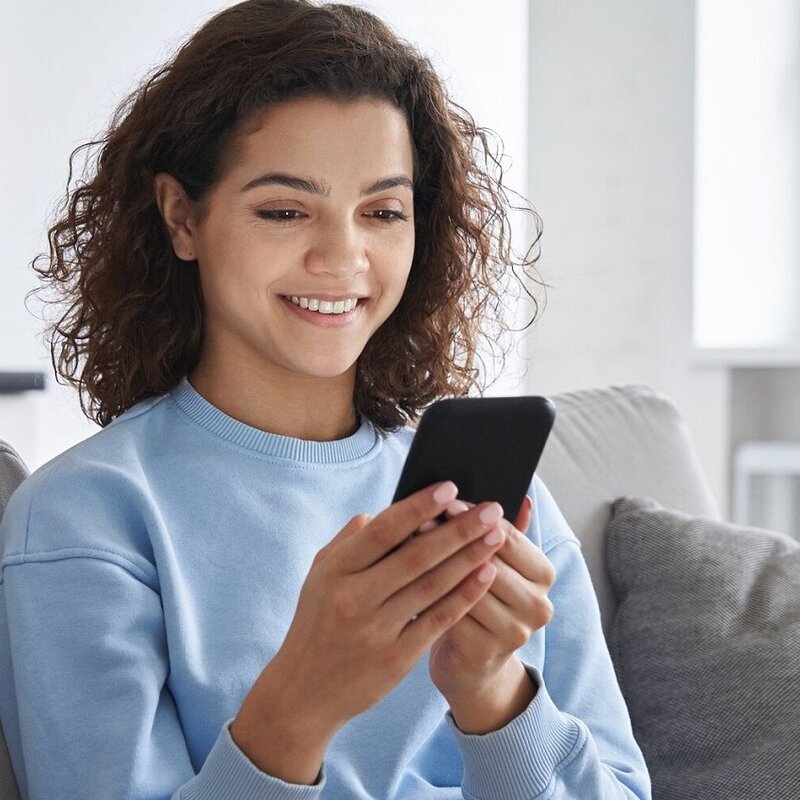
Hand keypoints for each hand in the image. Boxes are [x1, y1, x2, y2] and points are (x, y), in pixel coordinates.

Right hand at [231, 481, 507, 782]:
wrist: (305, 690)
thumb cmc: (318, 620)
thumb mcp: (320, 574)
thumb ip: (352, 539)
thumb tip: (390, 511)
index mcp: (335, 570)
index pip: (382, 531)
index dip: (418, 507)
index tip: (450, 488)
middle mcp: (354, 598)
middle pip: (416, 556)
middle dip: (458, 529)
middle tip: (491, 508)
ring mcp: (376, 630)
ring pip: (433, 586)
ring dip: (470, 558)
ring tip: (497, 536)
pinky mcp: (396, 658)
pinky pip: (438, 620)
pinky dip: (464, 595)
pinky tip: (486, 575)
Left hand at [425, 495, 555, 730]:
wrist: (472, 665)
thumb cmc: (480, 600)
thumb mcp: (497, 564)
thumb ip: (506, 532)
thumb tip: (520, 495)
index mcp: (543, 573)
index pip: (508, 535)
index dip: (473, 517)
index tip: (445, 498)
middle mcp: (538, 604)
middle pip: (489, 559)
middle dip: (451, 537)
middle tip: (420, 517)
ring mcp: (514, 631)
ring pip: (468, 587)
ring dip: (435, 563)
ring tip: (407, 542)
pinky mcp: (485, 652)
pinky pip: (450, 614)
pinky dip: (427, 593)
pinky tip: (404, 578)